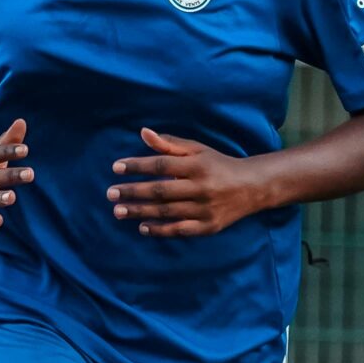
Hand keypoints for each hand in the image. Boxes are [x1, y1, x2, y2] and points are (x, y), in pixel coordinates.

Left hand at [108, 128, 275, 238]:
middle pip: (160, 190)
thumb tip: (143, 132)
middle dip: (132, 192)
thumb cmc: (218, 165)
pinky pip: (179, 230)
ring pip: (166, 211)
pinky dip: (160, 230)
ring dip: (140, 211)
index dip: (137, 166)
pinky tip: (142, 227)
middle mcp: (201, 187)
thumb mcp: (197, 150)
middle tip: (110, 194)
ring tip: (118, 211)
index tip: (116, 168)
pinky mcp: (208, 227)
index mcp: (197, 165)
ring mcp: (205, 209)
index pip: (161, 165)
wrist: (252, 187)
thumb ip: (169, 144)